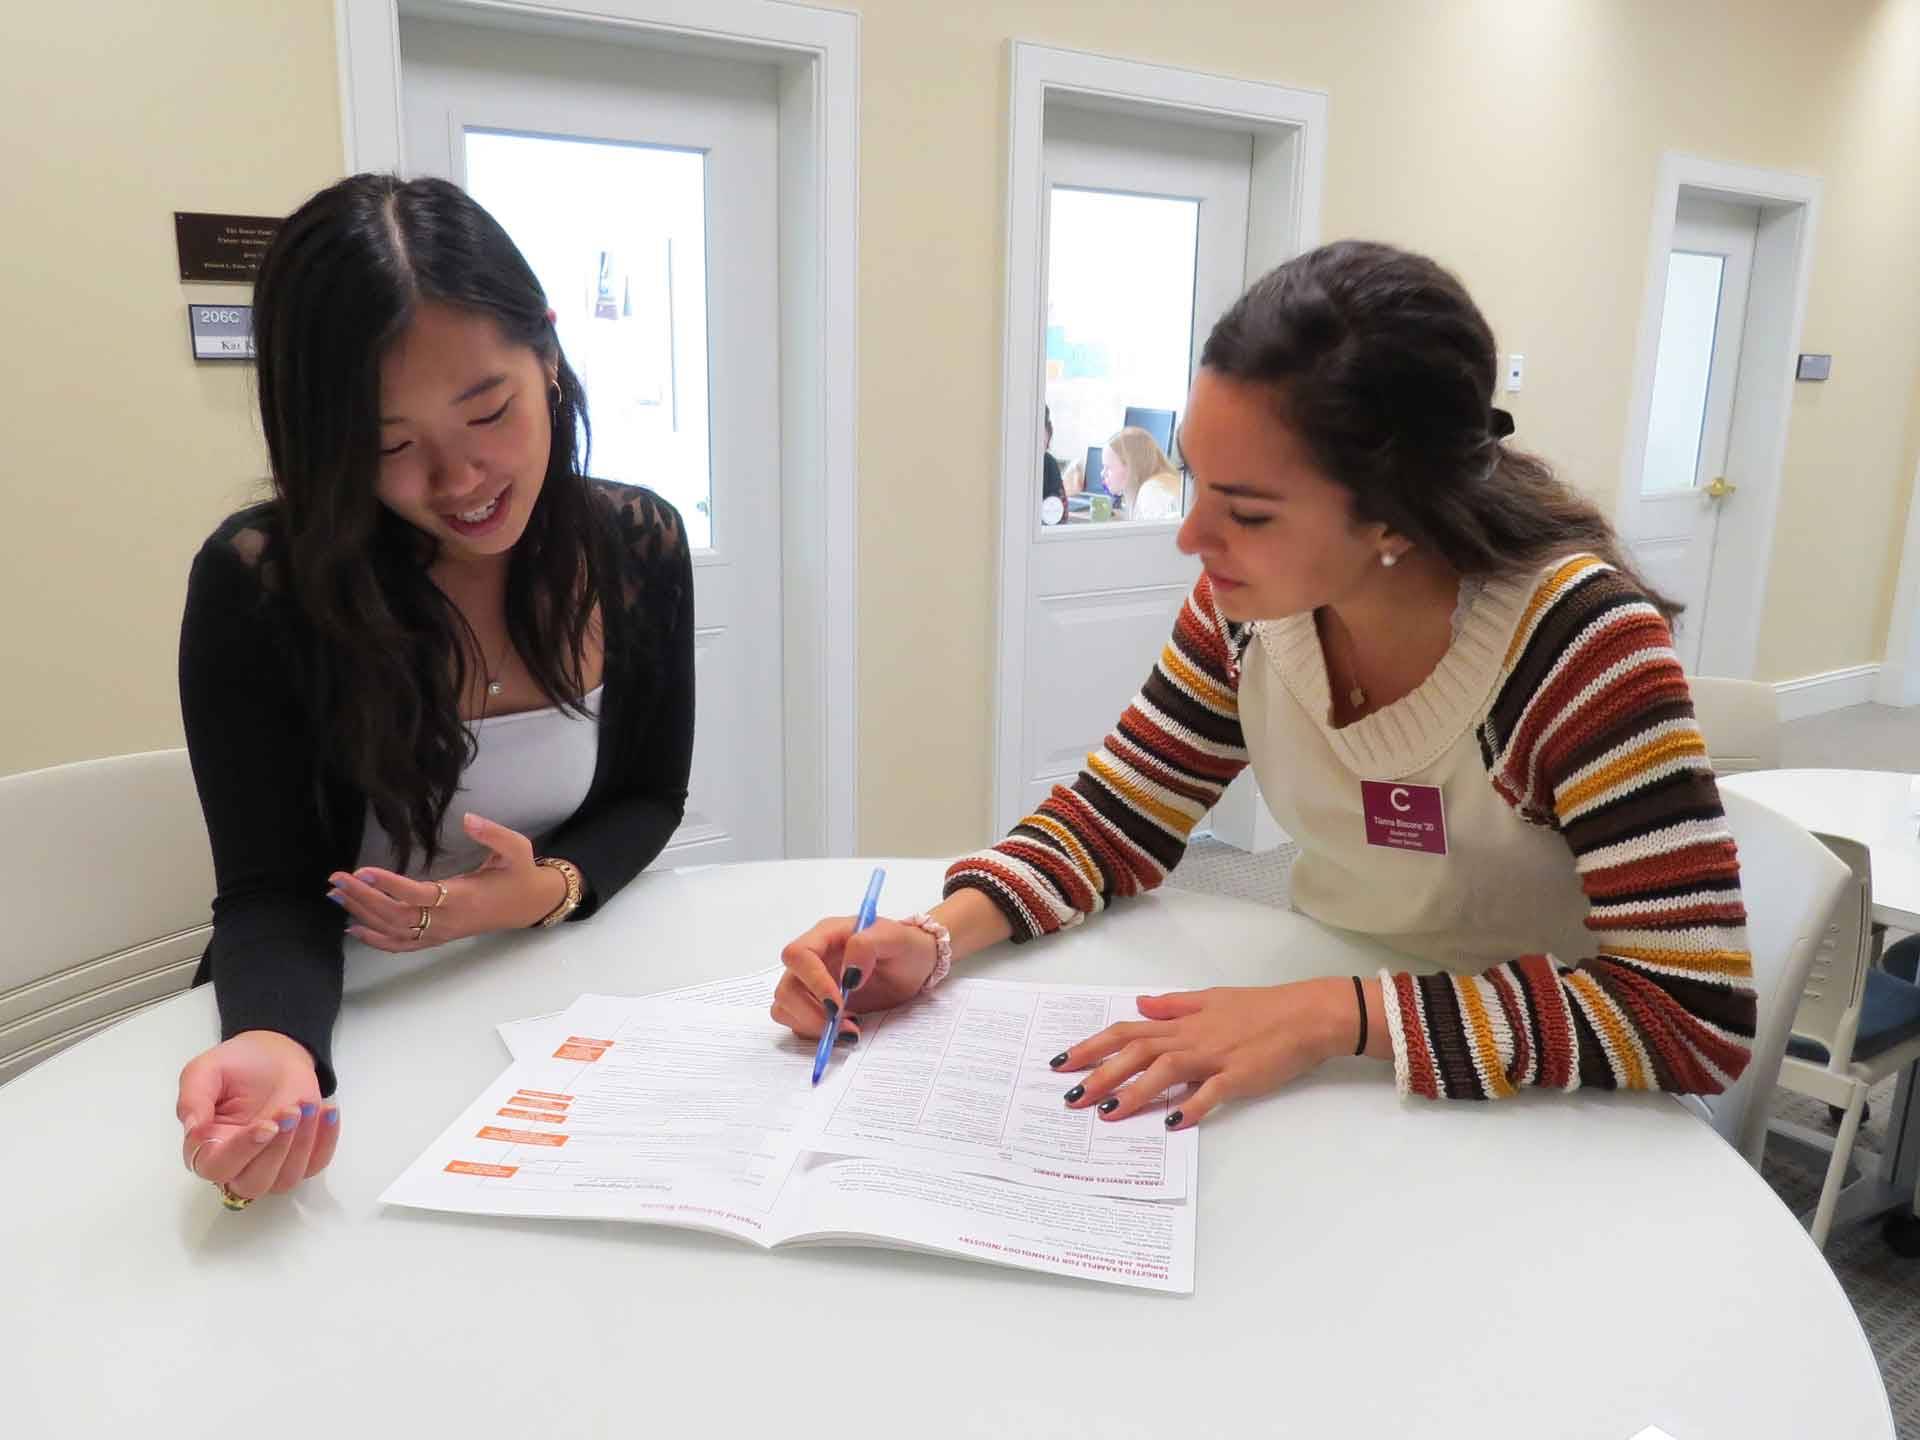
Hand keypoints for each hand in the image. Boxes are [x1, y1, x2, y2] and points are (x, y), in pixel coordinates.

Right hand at [177, 1030, 337, 1199]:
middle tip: (292, 1111)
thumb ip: (193, 1099)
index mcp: (207, 1148)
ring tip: (306, 1104)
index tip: (266, 1125)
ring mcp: (271, 1165)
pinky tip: (327, 1111)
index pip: (217, 1167)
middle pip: (253, 1183)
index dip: (242, 1151)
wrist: (274, 1056)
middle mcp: (237, 1166)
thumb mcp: (205, 1071)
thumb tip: (193, 1130)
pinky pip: (315, 1164)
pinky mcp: (301, 1158)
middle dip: (276, 1150)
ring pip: (284, 1179)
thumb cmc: (235, 1066)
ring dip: (301, 1144)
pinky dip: (326, 1140)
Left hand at [328, 812, 568, 951]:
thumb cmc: (519, 874)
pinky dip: (374, 939)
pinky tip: (353, 927)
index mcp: (462, 898)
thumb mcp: (517, 848)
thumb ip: (493, 833)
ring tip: (334, 896)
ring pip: (393, 930)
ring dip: (361, 914)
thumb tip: (468, 818)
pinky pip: (401, 944)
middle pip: (395, 914)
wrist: (529, 905)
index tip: (362, 869)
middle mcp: (446, 921)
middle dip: (362, 897)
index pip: (418, 895)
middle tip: (335, 879)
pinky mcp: (437, 938)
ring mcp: (440, 933)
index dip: (388, 884)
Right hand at [770, 915, 938, 1039]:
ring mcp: (810, 983)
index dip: (813, 981)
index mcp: (826, 935)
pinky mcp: (815, 1004)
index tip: (839, 1003)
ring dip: (812, 1025)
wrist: (915, 966)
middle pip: (787, 987)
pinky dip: (815, 1032)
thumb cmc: (905, 947)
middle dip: (812, 1013)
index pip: (798, 954)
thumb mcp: (896, 939)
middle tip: (847, 1024)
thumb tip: (848, 973)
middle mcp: (813, 959)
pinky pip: (796, 1022)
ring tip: (850, 1029)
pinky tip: (844, 1029)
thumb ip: (868, 945)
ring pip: (786, 1007)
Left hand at [1052, 979, 1359, 1129]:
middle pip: (1135, 1052)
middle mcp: (1190, 1038)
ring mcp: (1214, 1057)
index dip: (1092, 1046)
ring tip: (1108, 1114)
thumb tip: (1140, 1004)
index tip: (1063, 1062)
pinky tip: (1173, 1123)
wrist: (1305, 1015)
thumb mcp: (1211, 998)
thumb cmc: (1260, 1008)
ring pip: (1164, 1071)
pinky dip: (1191, 1106)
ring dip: (1134, 1092)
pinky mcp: (1238, 1076)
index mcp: (1182, 1023)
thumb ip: (1173, 1005)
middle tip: (1070, 1096)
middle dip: (1099, 1074)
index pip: (1126, 1032)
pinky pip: (1211, 1092)